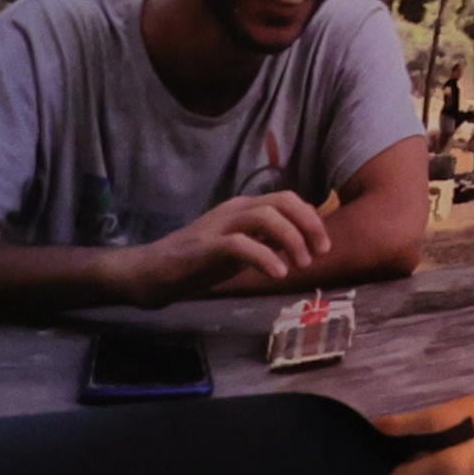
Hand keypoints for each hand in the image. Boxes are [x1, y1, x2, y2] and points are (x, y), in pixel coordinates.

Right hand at [108, 188, 338, 303]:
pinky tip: (277, 274)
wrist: (150, 273)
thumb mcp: (239, 252)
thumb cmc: (195, 264)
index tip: (323, 246)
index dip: (311, 219)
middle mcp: (234, 210)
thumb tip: (299, 247)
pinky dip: (265, 256)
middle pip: (282, 201)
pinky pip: (241, 244)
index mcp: (243, 209)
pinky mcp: (205, 246)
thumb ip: (265, 244)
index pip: (287, 200)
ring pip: (265, 216)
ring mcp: (219, 226)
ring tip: (301, 265)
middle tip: (321, 253)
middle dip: (309, 224)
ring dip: (291, 239)